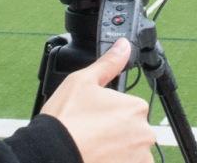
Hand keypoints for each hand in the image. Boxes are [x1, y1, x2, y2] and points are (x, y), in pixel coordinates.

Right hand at [41, 38, 155, 162]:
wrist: (53, 155)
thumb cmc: (66, 120)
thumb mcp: (83, 81)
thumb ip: (108, 63)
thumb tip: (123, 46)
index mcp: (136, 107)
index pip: (129, 106)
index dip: (110, 110)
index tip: (94, 116)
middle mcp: (144, 133)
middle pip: (132, 129)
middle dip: (116, 131)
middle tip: (91, 132)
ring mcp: (139, 158)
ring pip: (130, 149)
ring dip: (116, 149)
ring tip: (92, 146)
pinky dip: (114, 161)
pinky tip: (96, 157)